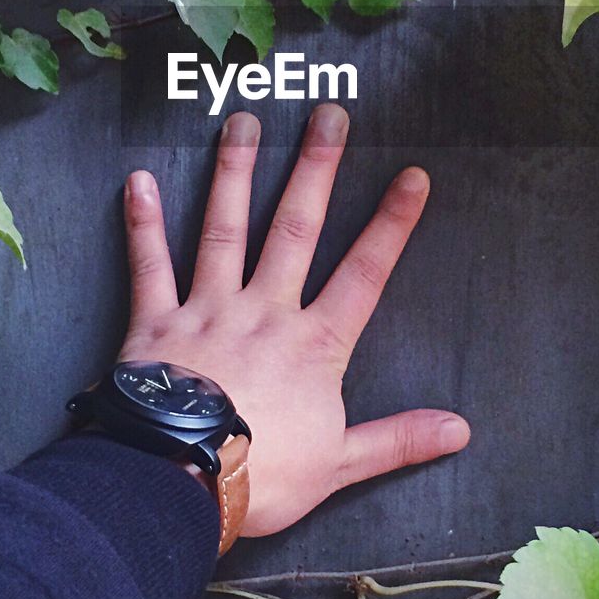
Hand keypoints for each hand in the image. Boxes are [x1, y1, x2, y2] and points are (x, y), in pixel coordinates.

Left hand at [117, 103, 469, 536]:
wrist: (179, 484)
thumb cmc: (263, 476)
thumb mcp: (341, 464)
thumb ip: (398, 439)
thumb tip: (460, 429)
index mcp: (314, 344)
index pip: (365, 273)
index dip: (392, 224)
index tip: (412, 174)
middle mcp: (264, 311)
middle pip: (296, 229)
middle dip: (315, 169)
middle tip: (328, 114)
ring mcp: (209, 309)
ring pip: (225, 229)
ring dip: (235, 174)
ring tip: (244, 123)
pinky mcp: (157, 322)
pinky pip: (150, 265)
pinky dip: (143, 224)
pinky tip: (138, 179)